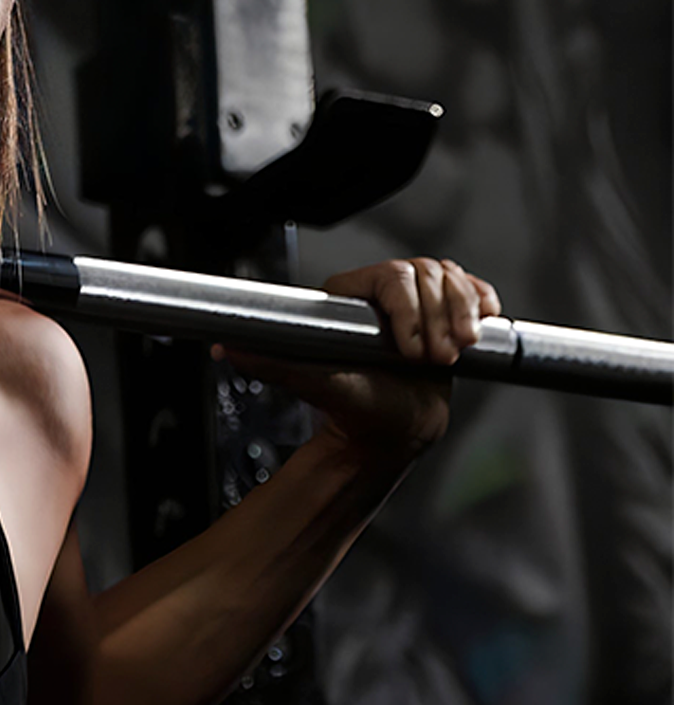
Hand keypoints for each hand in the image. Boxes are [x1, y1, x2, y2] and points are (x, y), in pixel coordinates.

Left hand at [210, 256, 504, 467]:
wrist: (391, 431)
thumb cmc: (353, 410)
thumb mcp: (314, 385)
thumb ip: (271, 364)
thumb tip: (225, 347)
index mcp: (347, 296)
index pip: (389, 276)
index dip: (409, 310)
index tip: (413, 353)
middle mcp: (380, 291)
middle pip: (427, 273)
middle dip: (439, 317)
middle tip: (438, 360)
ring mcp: (416, 298)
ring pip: (451, 278)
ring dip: (461, 315)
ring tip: (453, 354)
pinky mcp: (445, 309)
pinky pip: (471, 287)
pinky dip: (481, 303)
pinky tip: (480, 324)